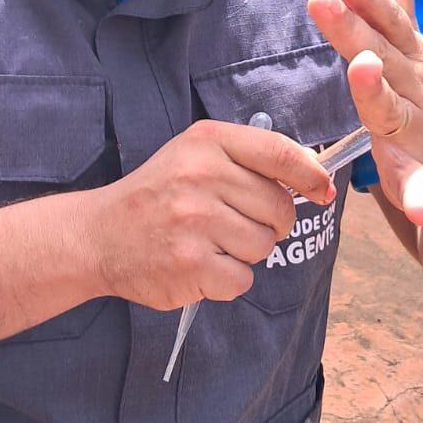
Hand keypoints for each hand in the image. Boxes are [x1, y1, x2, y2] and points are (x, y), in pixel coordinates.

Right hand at [85, 120, 334, 309]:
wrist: (99, 235)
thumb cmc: (159, 193)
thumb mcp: (197, 154)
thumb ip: (251, 158)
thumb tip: (316, 178)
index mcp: (207, 142)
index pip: (280, 154)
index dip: (311, 176)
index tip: (322, 191)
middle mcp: (201, 177)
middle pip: (279, 208)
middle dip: (271, 222)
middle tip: (236, 222)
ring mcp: (194, 222)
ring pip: (264, 246)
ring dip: (246, 251)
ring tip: (209, 241)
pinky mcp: (190, 265)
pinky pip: (242, 279)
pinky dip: (227, 279)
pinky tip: (199, 263)